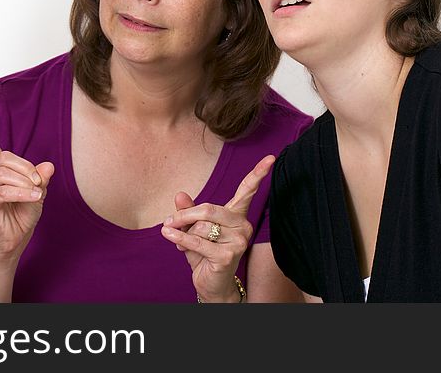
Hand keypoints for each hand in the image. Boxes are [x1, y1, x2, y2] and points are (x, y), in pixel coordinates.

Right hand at [0, 95, 53, 264]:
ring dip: (25, 184)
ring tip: (36, 194)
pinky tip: (33, 198)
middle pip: (5, 157)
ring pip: (3, 174)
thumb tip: (48, 165)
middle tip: (40, 183)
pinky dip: (22, 194)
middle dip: (27, 169)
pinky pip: (3, 191)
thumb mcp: (38, 189)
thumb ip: (40, 176)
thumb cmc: (23, 211)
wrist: (14, 238)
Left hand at [161, 154, 275, 301]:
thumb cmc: (204, 253)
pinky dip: (180, 239)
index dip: (258, 173)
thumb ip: (189, 211)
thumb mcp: (195, 228)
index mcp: (237, 215)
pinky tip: (170, 237)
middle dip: (185, 215)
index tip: (270, 157)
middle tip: (169, 222)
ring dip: (183, 234)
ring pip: (202, 227)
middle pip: (209, 209)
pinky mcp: (228, 255)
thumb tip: (180, 195)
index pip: (248, 191)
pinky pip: (198, 241)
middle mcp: (243, 226)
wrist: (211, 283)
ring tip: (181, 242)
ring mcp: (239, 241)